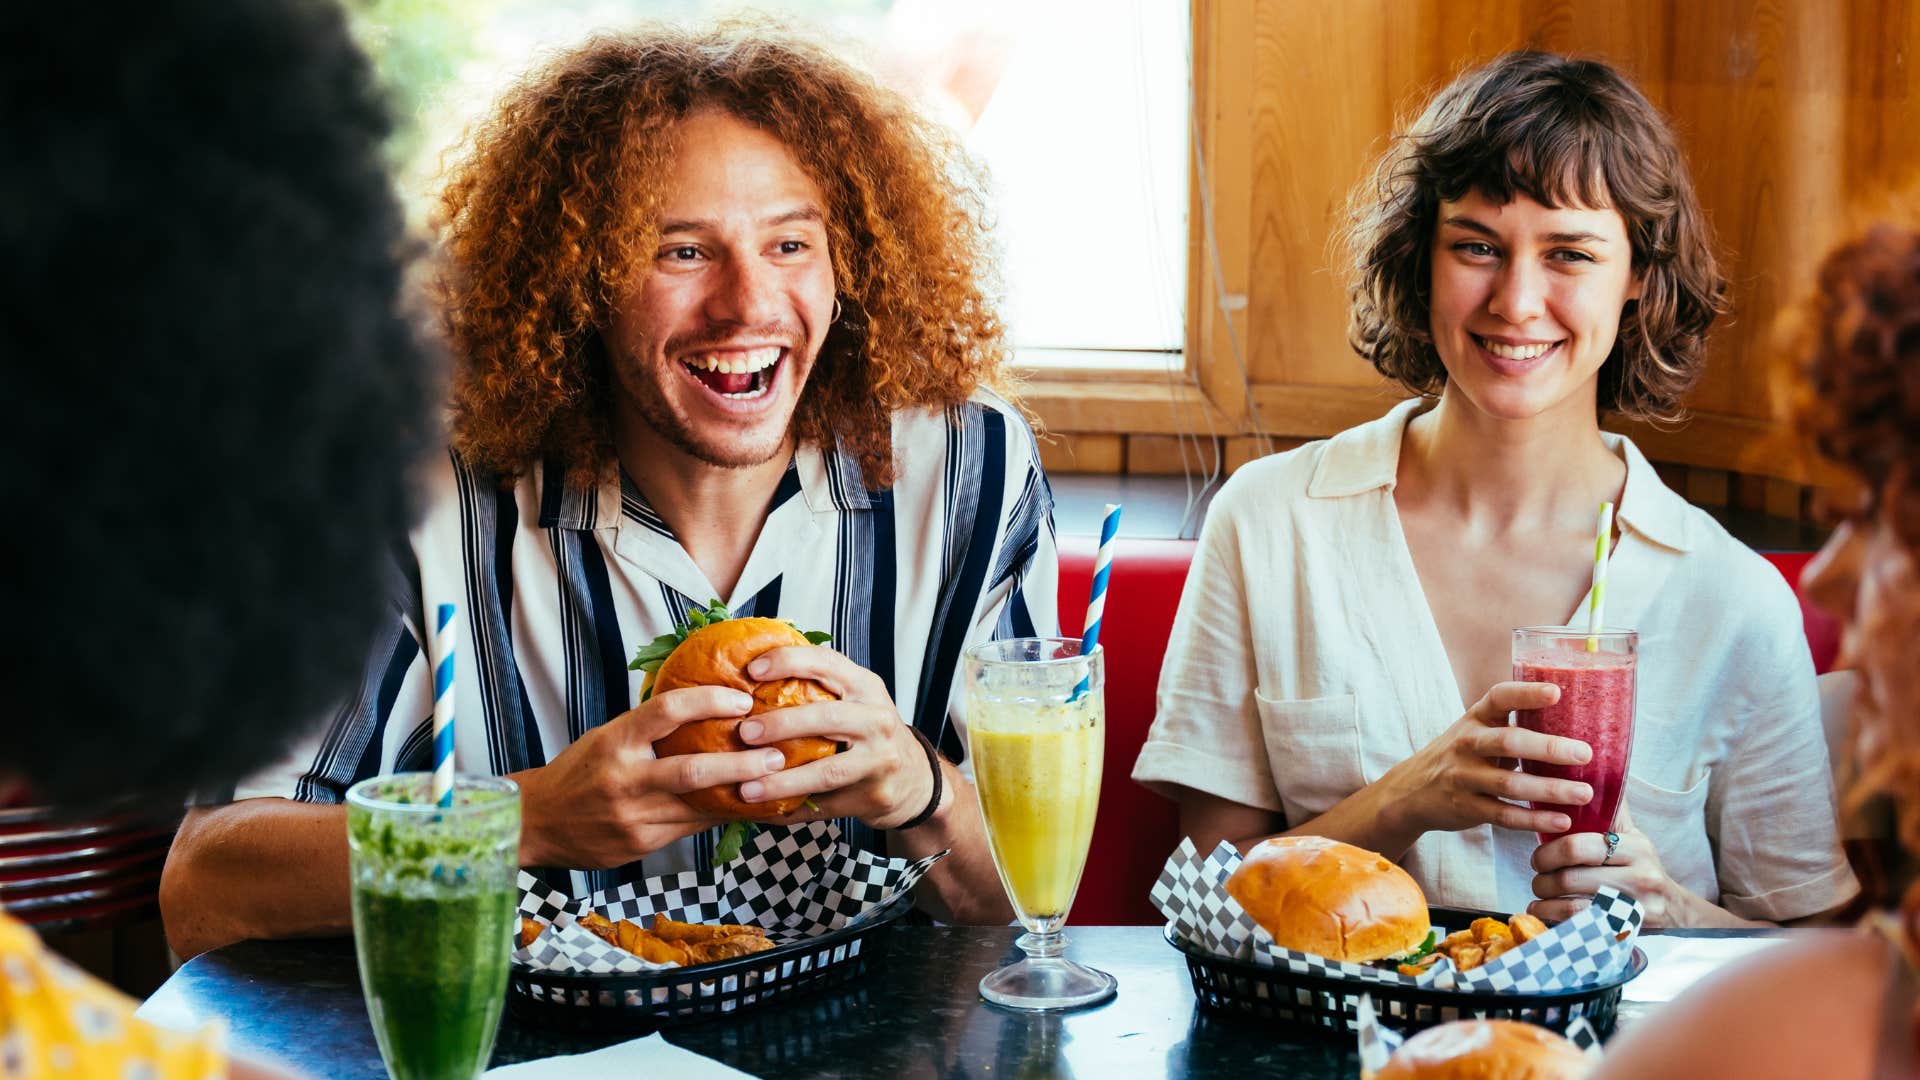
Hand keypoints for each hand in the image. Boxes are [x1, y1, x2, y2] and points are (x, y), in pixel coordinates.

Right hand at [512, 686, 786, 868]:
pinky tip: (745, 807)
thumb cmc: (578, 771)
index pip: (666, 711)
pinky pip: (690, 828)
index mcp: (614, 741)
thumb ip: (648, 726)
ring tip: (775, 783)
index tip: (743, 701)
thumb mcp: (606, 737)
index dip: (709, 701)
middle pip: (693, 770)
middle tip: (777, 754)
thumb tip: (704, 704)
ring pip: (698, 806)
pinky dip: (720, 816)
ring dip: (741, 795)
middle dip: (741, 764)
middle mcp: (624, 779)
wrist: (535, 822)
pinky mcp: (640, 844)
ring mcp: (632, 816)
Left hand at [733, 645, 937, 829]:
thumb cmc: (869, 731)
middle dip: (782, 724)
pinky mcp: (873, 795)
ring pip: (827, 772)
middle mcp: (876, 719)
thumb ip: (816, 686)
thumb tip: (747, 676)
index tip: (752, 670)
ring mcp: (878, 760)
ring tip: (747, 788)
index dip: (788, 661)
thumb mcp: (855, 698)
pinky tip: (761, 812)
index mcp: (865, 687)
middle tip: (745, 732)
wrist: (914, 777)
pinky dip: (789, 810)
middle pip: (827, 717)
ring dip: (782, 782)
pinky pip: (824, 806)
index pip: (826, 662)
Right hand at [1372, 682, 1594, 837]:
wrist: (1412, 790)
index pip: (1500, 698)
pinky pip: (1504, 815)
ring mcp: (1464, 776)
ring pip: (1510, 784)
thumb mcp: (1476, 731)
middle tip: (1585, 754)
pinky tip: (1561, 821)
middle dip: (1549, 748)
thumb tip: (1576, 726)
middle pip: (1508, 742)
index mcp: (1475, 718)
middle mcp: (1467, 744)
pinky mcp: (1466, 807)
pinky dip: (1534, 819)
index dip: (1527, 694)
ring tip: (1583, 794)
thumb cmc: (1461, 756)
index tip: (1557, 692)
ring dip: (1549, 789)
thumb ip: (1512, 727)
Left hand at [1528, 803, 1693, 925]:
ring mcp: (1635, 907)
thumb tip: (1590, 765)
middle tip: (1537, 875)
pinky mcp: (1627, 931)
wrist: (1675, 911)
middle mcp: (1640, 876)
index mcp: (1636, 846)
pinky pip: (1579, 926)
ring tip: (1539, 895)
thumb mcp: (1632, 836)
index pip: (1580, 844)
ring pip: (1571, 903)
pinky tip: (1544, 912)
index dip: (1549, 851)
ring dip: (1544, 900)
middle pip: (1571, 876)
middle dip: (1543, 876)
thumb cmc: (1640, 867)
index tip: (1539, 855)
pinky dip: (1552, 919)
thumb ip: (1611, 809)